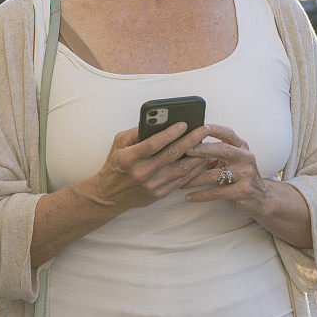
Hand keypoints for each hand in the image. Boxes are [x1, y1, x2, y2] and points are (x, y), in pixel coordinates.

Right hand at [88, 123, 210, 212]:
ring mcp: (152, 185)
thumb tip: (157, 121)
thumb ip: (136, 132)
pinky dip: (193, 170)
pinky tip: (201, 160)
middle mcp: (142, 172)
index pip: (154, 144)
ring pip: (180, 169)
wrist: (109, 195)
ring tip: (207, 144)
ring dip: (197, 156)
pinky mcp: (159, 194)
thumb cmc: (115, 164)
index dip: (170, 133)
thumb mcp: (119, 143)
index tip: (184, 123)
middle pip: (172, 154)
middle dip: (191, 140)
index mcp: (130, 157)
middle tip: (204, 129)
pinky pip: (180, 181)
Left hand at [182, 124, 267, 217]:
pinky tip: (189, 196)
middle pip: (222, 150)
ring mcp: (246, 175)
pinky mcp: (243, 191)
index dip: (213, 129)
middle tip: (185, 151)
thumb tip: (189, 144)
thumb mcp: (232, 160)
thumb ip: (216, 152)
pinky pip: (216, 192)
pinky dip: (201, 195)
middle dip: (202, 149)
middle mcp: (246, 158)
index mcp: (242, 147)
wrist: (261, 198)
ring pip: (215, 174)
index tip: (197, 127)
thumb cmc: (240, 176)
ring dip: (195, 178)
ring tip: (181, 180)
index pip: (227, 133)